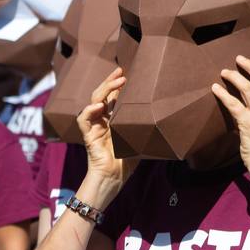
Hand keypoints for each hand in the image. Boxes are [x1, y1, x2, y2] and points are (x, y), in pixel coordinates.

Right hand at [78, 68, 135, 187]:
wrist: (113, 179)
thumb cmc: (126, 163)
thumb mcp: (140, 140)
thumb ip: (145, 128)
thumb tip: (165, 117)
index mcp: (113, 120)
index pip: (112, 97)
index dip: (116, 84)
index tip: (126, 72)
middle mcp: (102, 121)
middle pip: (102, 94)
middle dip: (110, 81)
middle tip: (121, 70)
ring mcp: (94, 127)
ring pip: (93, 101)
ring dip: (104, 89)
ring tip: (117, 81)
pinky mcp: (88, 136)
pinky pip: (84, 120)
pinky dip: (89, 111)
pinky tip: (99, 106)